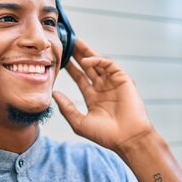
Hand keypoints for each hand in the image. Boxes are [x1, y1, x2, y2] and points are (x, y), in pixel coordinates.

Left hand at [52, 38, 153, 152]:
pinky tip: (85, 60)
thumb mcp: (79, 122)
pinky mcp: (123, 80)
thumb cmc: (105, 135)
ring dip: (86, 52)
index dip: (70, 67)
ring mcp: (113, 83)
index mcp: (93, 97)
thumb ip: (66, 108)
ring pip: (98, 62)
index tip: (59, 58)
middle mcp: (103, 88)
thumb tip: (54, 94)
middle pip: (88, 66)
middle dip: (77, 55)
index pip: (79, 77)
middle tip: (66, 43)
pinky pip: (109, 65)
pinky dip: (98, 60)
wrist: (127, 139)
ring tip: (75, 42)